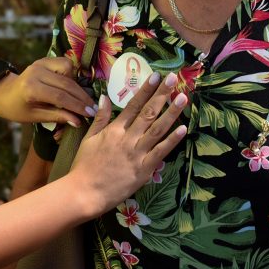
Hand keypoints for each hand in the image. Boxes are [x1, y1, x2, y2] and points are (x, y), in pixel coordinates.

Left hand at [0, 56, 96, 125]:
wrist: (4, 93)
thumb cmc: (17, 109)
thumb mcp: (35, 117)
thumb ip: (57, 117)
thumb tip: (78, 121)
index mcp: (31, 89)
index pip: (60, 97)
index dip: (77, 106)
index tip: (91, 114)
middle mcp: (36, 72)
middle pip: (67, 84)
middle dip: (82, 97)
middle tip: (92, 108)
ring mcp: (40, 63)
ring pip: (68, 68)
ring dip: (76, 83)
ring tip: (78, 98)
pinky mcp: (44, 60)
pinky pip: (64, 63)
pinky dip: (70, 74)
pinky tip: (70, 87)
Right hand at [67, 72, 187, 216]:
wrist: (85, 192)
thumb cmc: (85, 165)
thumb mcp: (89, 138)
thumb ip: (100, 117)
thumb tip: (105, 96)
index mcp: (115, 129)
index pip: (133, 105)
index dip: (145, 89)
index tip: (156, 76)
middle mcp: (128, 138)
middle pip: (148, 112)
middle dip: (162, 94)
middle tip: (174, 78)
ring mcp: (137, 153)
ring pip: (158, 129)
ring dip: (171, 112)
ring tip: (183, 97)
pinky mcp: (144, 169)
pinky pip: (161, 152)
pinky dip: (172, 140)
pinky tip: (183, 129)